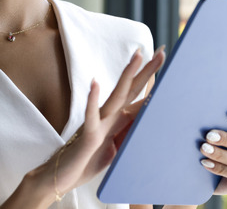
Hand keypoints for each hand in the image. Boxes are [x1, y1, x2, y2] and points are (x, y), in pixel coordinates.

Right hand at [32, 47, 164, 201]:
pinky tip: (95, 83)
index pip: (139, 97)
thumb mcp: (117, 148)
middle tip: (163, 51)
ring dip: (127, 74)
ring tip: (137, 56)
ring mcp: (99, 122)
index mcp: (118, 119)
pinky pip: (91, 115)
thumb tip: (149, 126)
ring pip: (116, 95)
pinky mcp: (89, 134)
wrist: (62, 176)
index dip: (152, 81)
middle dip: (147, 70)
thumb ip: (130, 134)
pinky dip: (92, 99)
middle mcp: (110, 116)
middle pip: (132, 89)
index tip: (164, 62)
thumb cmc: (88, 160)